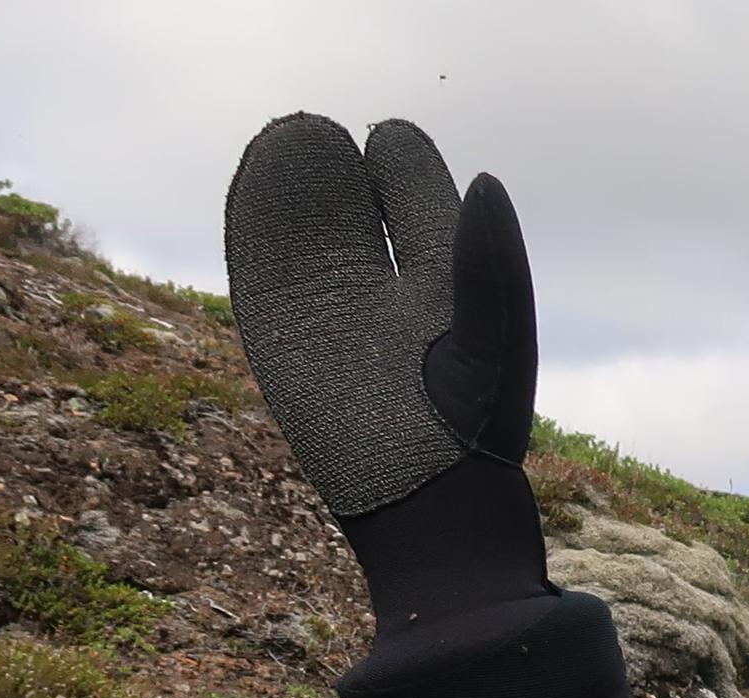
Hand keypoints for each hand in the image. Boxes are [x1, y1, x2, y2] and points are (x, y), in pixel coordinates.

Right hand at [223, 113, 549, 629]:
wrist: (432, 513)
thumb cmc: (478, 436)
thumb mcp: (495, 344)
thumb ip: (491, 267)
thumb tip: (484, 181)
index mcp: (448, 283)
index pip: (419, 198)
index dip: (402, 162)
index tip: (387, 138)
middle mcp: (387, 293)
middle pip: (356, 208)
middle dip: (337, 171)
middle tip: (315, 133)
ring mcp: (332, 316)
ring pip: (305, 235)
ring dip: (291, 191)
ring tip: (284, 143)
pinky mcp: (286, 343)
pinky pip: (265, 276)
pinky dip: (256, 233)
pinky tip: (253, 195)